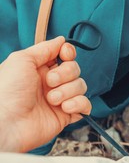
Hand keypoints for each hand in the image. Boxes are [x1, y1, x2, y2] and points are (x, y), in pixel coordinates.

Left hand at [0, 36, 90, 152]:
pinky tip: (65, 108)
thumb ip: (44, 48)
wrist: (7, 122)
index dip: (68, 54)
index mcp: (40, 69)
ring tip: (51, 100)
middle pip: (75, 69)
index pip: (64, 56)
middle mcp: (51, 83)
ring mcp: (60, 99)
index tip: (65, 55)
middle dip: (66, 74)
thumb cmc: (7, 91)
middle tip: (50, 82)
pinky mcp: (67, 115)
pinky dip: (78, 104)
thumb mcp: (21, 59)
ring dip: (68, 91)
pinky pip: (85, 105)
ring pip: (81, 86)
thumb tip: (62, 40)